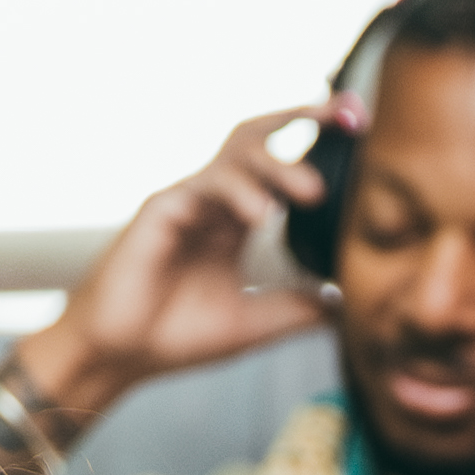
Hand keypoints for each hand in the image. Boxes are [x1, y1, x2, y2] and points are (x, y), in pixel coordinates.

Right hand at [36, 103, 348, 418]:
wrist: (116, 357)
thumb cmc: (173, 337)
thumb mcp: (252, 325)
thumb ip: (297, 311)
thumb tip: (348, 304)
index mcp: (232, 219)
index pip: (277, 163)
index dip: (314, 139)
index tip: (358, 127)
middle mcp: (211, 201)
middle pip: (257, 138)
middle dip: (302, 117)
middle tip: (349, 122)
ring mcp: (185, 200)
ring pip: (235, 157)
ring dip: (277, 167)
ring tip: (312, 192)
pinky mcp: (160, 210)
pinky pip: (204, 186)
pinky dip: (237, 193)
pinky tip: (262, 215)